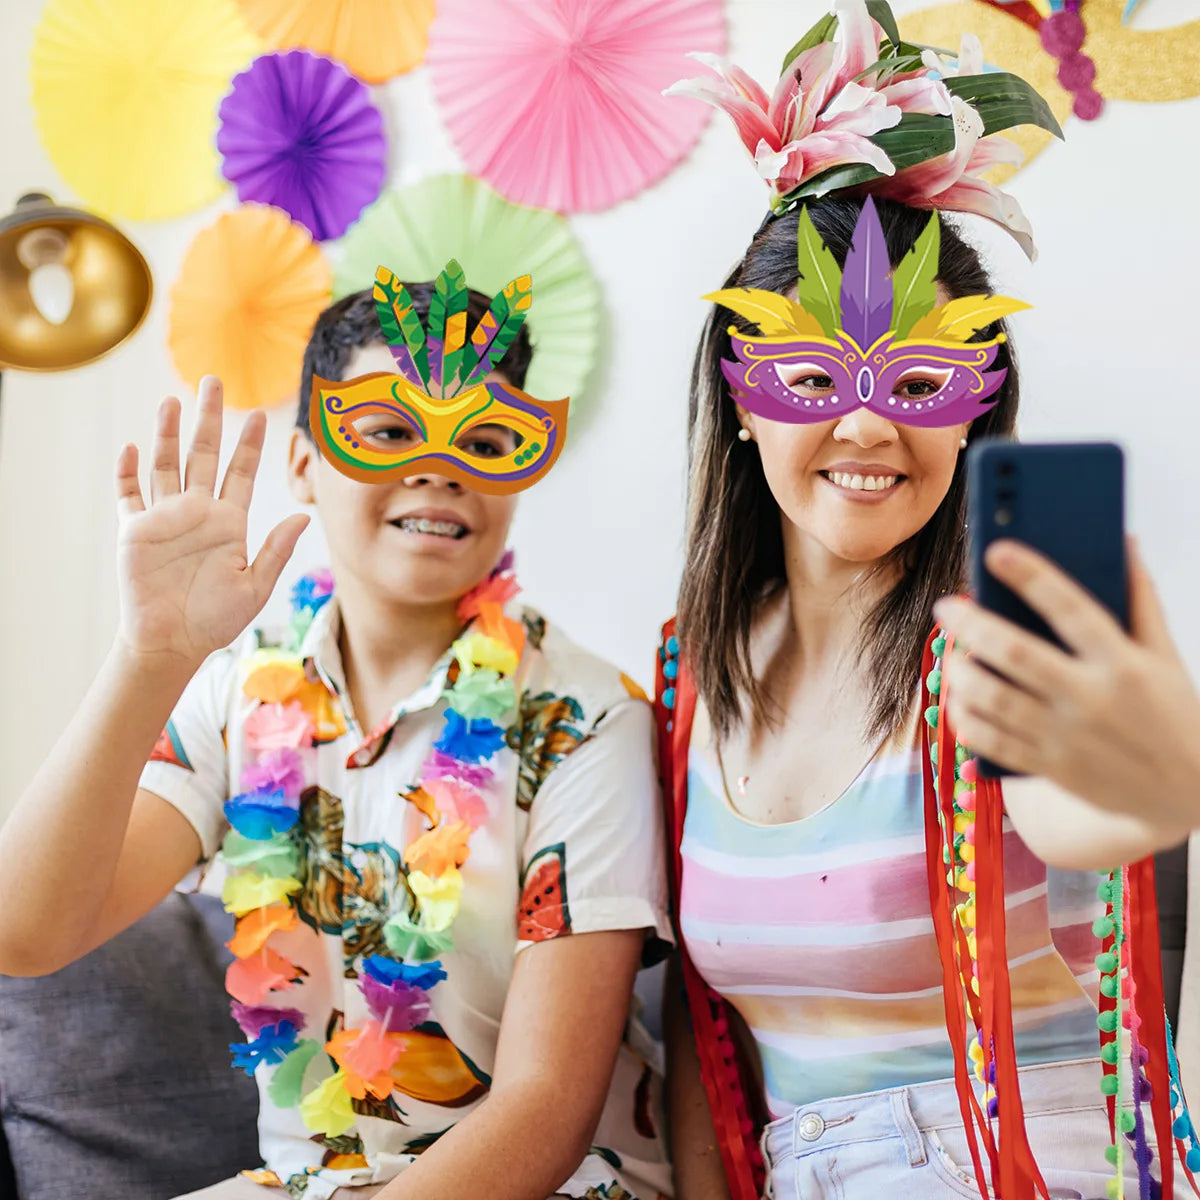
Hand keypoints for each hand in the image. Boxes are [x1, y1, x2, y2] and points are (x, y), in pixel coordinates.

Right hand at [115, 376, 308, 668]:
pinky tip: (131, 448)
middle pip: (203, 455)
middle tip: (213, 382)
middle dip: (208, 419)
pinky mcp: (136, 532)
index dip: (250, 445)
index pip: (242, 473)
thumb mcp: (255, 587)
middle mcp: (198, 513)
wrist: (173, 643)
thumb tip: (304, 518)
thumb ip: (276, 550)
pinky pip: (129, 496)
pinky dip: (128, 473)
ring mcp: (165, 519)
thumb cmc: (216, 620)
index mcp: (229, 523)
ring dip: (168, 434)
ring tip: (172, 402)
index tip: (260, 417)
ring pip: (166, 465)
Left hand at [933, 538, 1199, 841]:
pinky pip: (993, 741)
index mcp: (1124, 662)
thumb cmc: (1173, 712)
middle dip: (972, 625)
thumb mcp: (1165, 655)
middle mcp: (1092, 698)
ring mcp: (1068, 736)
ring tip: (951, 653)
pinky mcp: (1052, 767)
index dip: (1031, 575)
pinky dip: (966, 719)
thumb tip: (1123, 541)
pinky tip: (958, 700)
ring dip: (961, 672)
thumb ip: (1141, 599)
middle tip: (946, 607)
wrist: (1189, 792)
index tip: (996, 550)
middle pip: (1015, 653)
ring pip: (995, 699)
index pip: (1071, 607)